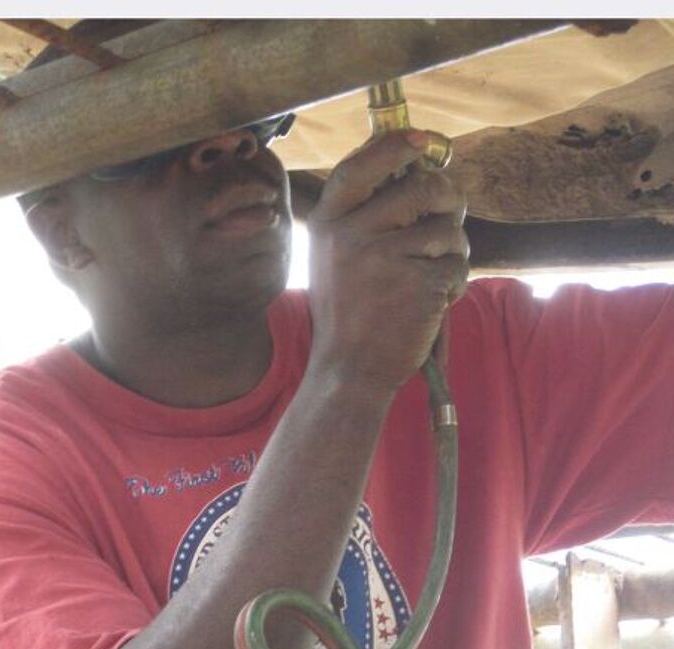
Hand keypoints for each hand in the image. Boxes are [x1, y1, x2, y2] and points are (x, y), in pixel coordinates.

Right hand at [307, 129, 468, 392]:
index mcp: (328, 223)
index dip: (396, 146)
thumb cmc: (347, 315)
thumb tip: (412, 175)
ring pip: (447, 228)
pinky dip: (456, 284)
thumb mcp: (333, 259)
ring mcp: (384, 258)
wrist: (348, 371)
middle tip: (452, 212)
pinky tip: (436, 303)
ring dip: (453, 250)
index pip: (361, 165)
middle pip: (421, 188)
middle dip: (449, 198)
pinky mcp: (417, 283)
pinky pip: (457, 264)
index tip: (424, 141)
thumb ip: (360, 218)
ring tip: (435, 275)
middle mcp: (352, 234)